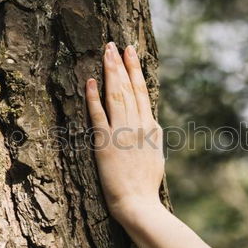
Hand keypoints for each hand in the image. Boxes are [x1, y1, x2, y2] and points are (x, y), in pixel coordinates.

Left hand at [85, 42, 164, 223]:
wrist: (140, 204)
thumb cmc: (147, 185)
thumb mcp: (156, 155)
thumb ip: (152, 136)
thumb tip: (151, 121)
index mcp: (151, 127)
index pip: (143, 91)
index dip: (135, 69)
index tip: (130, 51)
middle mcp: (138, 126)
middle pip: (129, 88)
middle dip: (120, 64)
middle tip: (113, 43)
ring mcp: (122, 133)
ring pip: (116, 96)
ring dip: (110, 73)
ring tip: (105, 53)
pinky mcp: (105, 144)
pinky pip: (98, 116)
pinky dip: (94, 98)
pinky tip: (90, 82)